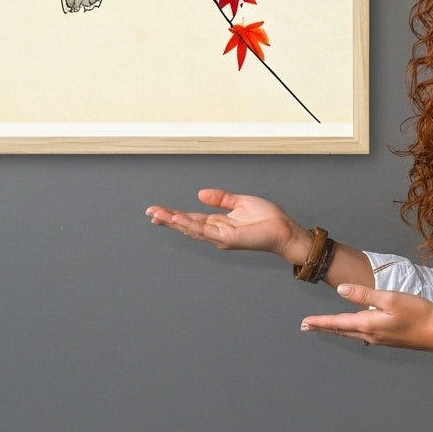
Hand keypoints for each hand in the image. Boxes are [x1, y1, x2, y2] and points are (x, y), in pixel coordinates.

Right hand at [145, 189, 310, 262]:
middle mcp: (216, 232)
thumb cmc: (266, 219)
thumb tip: (200, 193)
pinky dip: (189, 225)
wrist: (283, 229)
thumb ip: (220, 198)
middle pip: (186, 225)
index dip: (173, 215)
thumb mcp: (240, 202)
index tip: (157, 211)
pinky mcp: (226, 237)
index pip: (191, 219)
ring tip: (157, 215)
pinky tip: (177, 219)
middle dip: (167, 219)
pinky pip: (204, 230)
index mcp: (218, 223)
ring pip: (191, 229)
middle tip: (149, 213)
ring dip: (174, 222)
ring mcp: (220, 237)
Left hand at [300, 283, 432, 352]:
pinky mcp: (388, 339)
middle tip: (306, 326)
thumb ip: (364, 294)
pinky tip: (352, 328)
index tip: (304, 323)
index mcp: (368, 324)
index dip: (320, 322)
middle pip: (341, 330)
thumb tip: (341, 290)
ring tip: (324, 327)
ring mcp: (380, 338)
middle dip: (323, 327)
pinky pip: (362, 335)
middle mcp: (371, 334)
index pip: (337, 323)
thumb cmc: (418, 314)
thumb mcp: (389, 298)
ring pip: (351, 334)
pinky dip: (350, 330)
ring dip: (335, 329)